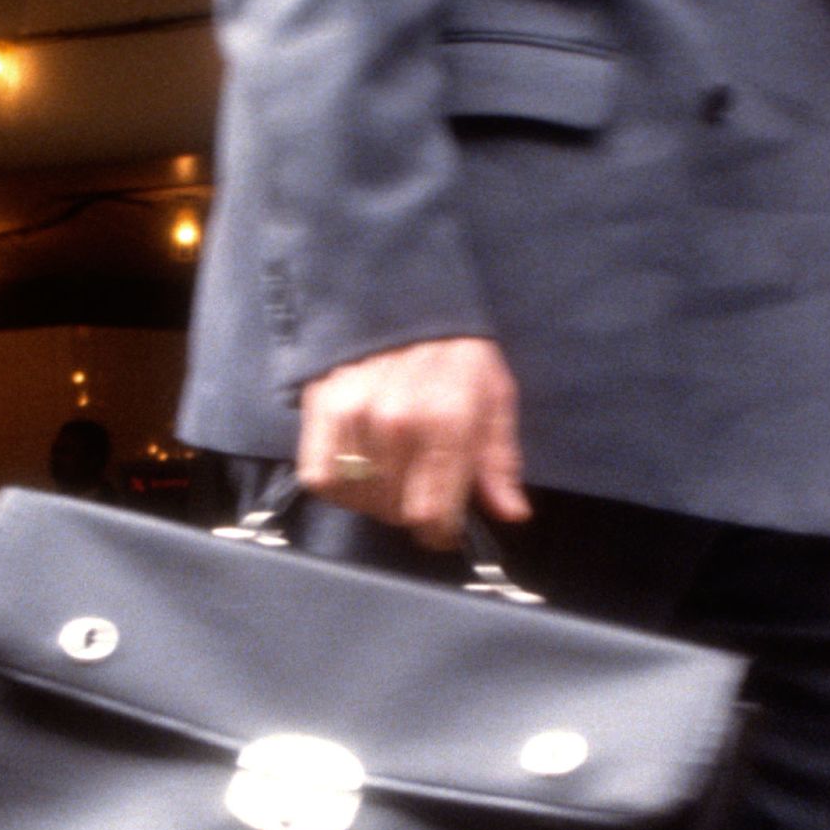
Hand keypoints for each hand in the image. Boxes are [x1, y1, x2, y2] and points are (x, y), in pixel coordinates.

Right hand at [297, 335, 529, 548]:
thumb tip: (511, 512)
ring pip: (359, 498)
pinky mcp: (318, 411)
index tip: (444, 527)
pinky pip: (321, 478)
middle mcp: (396, 421)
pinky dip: (339, 484)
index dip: (440, 532)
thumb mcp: (494, 396)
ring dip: (376, 499)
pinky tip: (359, 467)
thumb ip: (500, 459)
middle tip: (420, 487)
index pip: (433, 513)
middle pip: (395, 511)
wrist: (401, 296)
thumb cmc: (455, 353)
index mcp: (447, 420)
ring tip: (391, 475)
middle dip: (413, 511)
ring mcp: (352, 416)